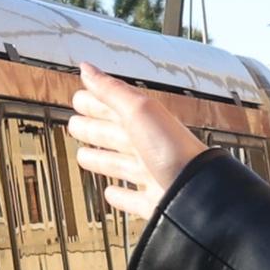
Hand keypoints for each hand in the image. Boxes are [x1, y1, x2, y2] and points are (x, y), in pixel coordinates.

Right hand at [70, 71, 207, 224]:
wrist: (194, 191)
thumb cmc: (172, 148)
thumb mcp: (138, 111)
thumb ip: (112, 91)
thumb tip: (87, 68)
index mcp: (147, 122)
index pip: (116, 107)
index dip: (96, 102)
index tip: (78, 98)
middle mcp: (150, 146)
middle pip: (116, 134)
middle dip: (94, 128)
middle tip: (75, 125)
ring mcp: (152, 174)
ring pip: (121, 165)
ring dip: (102, 159)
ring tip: (83, 156)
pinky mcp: (152, 201)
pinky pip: (133, 197)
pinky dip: (120, 195)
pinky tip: (111, 193)